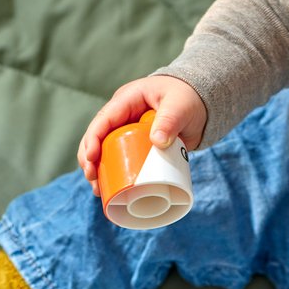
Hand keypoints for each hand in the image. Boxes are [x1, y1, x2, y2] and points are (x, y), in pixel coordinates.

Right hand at [77, 75, 207, 196]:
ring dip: (97, 170)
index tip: (91, 159)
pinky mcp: (134, 146)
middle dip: (89, 159)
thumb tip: (156, 141)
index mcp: (127, 100)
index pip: (104, 119)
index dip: (93, 139)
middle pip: (97, 137)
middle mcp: (122, 116)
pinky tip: (108, 190)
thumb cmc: (188, 98)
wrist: (199, 107)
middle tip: (93, 180)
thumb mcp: (180, 105)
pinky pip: (118, 160)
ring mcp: (126, 132)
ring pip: (103, 151)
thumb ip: (170, 119)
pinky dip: (112, 174)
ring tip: (98, 190)